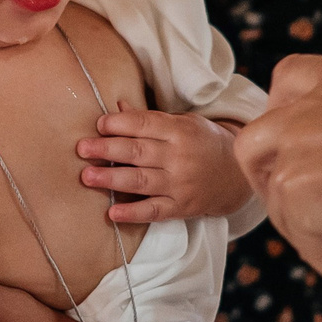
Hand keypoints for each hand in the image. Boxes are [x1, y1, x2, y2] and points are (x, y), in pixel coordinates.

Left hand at [78, 107, 250, 223]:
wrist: (239, 173)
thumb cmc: (204, 142)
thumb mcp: (183, 123)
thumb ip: (150, 119)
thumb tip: (117, 108)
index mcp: (179, 130)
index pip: (144, 124)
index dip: (119, 124)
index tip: (99, 125)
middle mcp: (179, 157)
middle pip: (137, 152)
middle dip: (106, 150)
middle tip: (82, 149)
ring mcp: (180, 184)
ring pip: (141, 181)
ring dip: (111, 180)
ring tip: (86, 177)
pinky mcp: (181, 207)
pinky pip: (154, 211)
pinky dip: (133, 213)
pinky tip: (112, 213)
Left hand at [235, 57, 321, 299]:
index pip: (288, 86)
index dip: (290, 121)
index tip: (306, 147)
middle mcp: (302, 109)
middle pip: (256, 143)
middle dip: (269, 176)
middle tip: (300, 205)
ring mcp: (292, 152)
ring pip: (277, 201)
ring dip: (306, 228)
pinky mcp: (295, 196)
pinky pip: (307, 243)